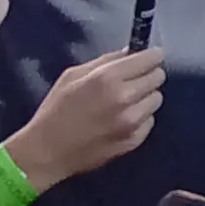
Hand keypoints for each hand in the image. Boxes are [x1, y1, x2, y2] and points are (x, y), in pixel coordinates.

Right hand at [8, 50, 165, 188]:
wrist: (46, 153)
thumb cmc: (55, 110)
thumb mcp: (73, 75)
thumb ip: (106, 61)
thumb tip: (132, 52)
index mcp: (108, 78)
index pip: (151, 59)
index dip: (150, 56)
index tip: (147, 58)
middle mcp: (125, 98)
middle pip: (158, 77)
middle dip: (148, 75)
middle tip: (132, 81)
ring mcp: (132, 122)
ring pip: (156, 98)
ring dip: (145, 97)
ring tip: (124, 103)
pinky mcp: (134, 140)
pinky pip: (149, 120)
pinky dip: (140, 118)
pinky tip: (120, 121)